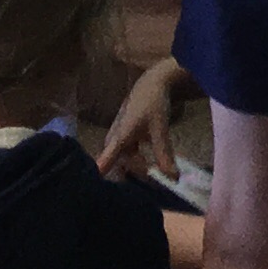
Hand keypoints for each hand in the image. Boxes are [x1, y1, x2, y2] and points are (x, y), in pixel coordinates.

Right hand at [98, 54, 190, 181]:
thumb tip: (173, 178)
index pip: (106, 159)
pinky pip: (126, 151)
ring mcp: (118, 135)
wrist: (153, 82)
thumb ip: (164, 154)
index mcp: (120, 136)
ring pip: (121, 157)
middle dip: (125, 175)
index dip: (102, 173)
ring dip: (132, 166)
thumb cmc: (153, 103)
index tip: (94, 187)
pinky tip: (145, 165)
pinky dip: (135, 159)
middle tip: (139, 185)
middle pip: (114, 162)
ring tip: (145, 177)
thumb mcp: (160, 129)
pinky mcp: (125, 134)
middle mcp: (115, 137)